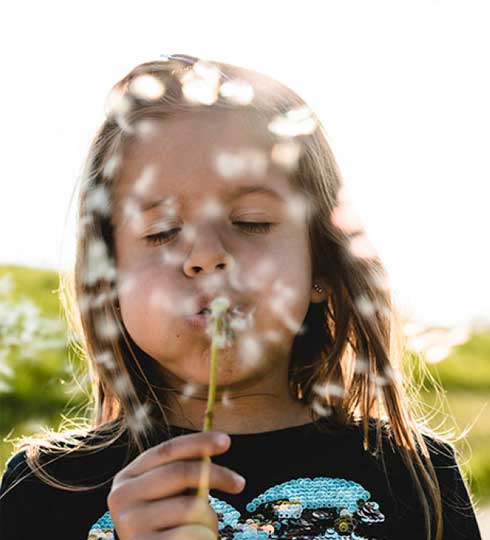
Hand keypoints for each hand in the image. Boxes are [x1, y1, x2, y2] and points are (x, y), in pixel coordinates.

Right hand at [107, 431, 244, 539]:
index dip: (198, 442)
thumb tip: (219, 442)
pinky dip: (205, 537)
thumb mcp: (172, 495)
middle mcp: (121, 498)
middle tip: (240, 483)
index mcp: (127, 477)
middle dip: (216, 474)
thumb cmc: (169, 526)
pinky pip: (193, 534)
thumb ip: (186, 472)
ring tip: (201, 530)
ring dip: (209, 519)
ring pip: (191, 507)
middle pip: (180, 473)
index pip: (167, 450)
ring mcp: (130, 525)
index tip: (226, 441)